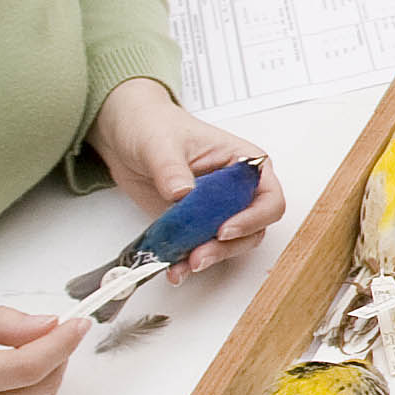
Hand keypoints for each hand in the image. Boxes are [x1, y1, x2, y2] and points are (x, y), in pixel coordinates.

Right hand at [0, 303, 83, 394]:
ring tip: (34, 345)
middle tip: (58, 328)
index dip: (61, 344)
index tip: (79, 322)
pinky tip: (11, 371)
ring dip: (45, 376)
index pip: (24, 367)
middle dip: (58, 358)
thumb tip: (45, 324)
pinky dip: (24, 394)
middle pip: (36, 391)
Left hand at [91, 79, 279, 274]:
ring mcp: (215, 210)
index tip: (224, 229)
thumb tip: (183, 191)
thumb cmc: (154, 126)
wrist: (126, 136)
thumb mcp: (161, 143)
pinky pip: (199, 249)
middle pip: (252, 228)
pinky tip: (174, 268)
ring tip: (185, 264)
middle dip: (227, 246)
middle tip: (200, 254)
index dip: (253, 218)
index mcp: (243, 163)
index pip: (269, 197)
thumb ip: (172, 167)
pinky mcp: (193, 225)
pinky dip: (187, 263)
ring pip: (229, 245)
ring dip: (209, 258)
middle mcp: (236, 190)